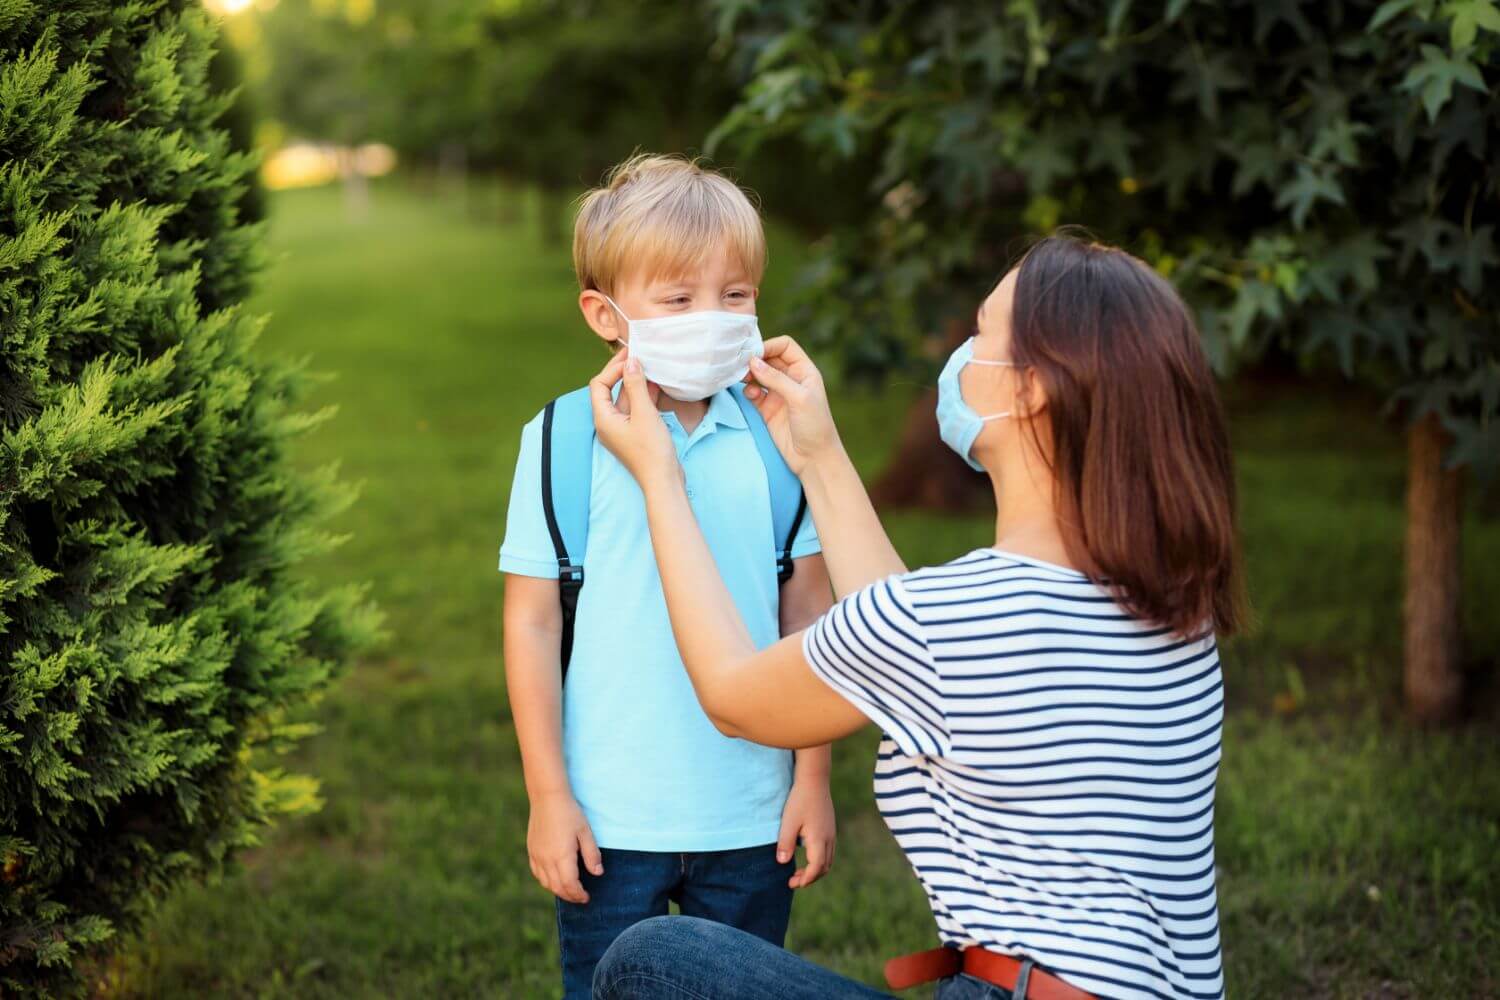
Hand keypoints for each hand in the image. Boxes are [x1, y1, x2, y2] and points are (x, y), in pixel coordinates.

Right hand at [527, 789, 603, 903]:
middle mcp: (546, 859)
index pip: (570, 885)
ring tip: (569, 890)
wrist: (547, 797)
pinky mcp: (531, 850)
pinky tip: (554, 879)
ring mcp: (537, 856)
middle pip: (557, 887)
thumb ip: (592, 854)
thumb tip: (598, 873)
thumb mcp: (585, 832)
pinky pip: (537, 873)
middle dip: (570, 896)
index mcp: (562, 856)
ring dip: (558, 890)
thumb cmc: (570, 813)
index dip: (579, 894)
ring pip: (546, 883)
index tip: (587, 897)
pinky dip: (546, 881)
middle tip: (580, 898)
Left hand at [589, 352, 679, 488]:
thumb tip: (630, 361)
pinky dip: (643, 396)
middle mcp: (608, 423)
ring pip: (625, 399)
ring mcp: (621, 429)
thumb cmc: (652, 451)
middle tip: (639, 355)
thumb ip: (636, 385)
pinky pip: (635, 408)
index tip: (631, 357)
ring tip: (650, 366)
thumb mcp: (644, 413)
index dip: (612, 368)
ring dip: (636, 383)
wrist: (664, 481)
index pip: (599, 384)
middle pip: (610, 390)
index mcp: (603, 419)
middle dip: (624, 372)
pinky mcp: (634, 433)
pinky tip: (656, 385)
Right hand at [742, 337, 840, 475]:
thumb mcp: (799, 398)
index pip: (785, 346)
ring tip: (742, 378)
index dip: (769, 346)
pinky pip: (753, 393)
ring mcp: (778, 394)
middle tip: (741, 365)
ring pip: (758, 375)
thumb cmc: (815, 425)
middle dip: (755, 360)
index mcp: (804, 371)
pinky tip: (750, 396)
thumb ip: (776, 379)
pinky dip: (748, 391)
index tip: (753, 353)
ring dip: (748, 374)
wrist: (814, 458)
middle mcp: (791, 379)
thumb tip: (753, 361)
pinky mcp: (767, 409)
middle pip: (768, 358)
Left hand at [776, 778, 835, 888]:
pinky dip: (819, 861)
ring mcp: (831, 834)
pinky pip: (828, 852)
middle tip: (793, 881)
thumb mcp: (788, 822)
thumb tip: (782, 862)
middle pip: (824, 868)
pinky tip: (807, 856)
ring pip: (828, 861)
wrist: (814, 780)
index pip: (816, 868)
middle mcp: (829, 839)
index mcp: (819, 840)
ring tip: (799, 872)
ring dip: (815, 870)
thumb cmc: (799, 800)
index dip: (805, 879)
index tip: (791, 884)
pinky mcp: (830, 828)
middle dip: (810, 878)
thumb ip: (785, 843)